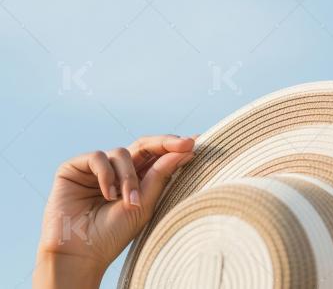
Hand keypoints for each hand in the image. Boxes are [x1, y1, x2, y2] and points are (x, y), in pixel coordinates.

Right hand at [34, 134, 196, 284]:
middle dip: (165, 143)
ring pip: (122, 153)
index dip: (174, 147)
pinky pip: (98, 157)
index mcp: (136, 179)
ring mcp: (95, 168)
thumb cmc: (113, 233)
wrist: (81, 253)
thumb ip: (161, 175)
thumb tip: (186, 149)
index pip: (157, 156)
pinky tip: (107, 195)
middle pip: (143, 145)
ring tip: (129, 201)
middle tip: (185, 144)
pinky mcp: (74, 168)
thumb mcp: (145, 204)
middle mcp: (117, 170)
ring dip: (129, 177)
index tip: (196, 141)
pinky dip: (106, 175)